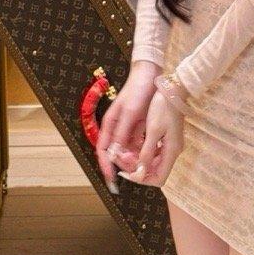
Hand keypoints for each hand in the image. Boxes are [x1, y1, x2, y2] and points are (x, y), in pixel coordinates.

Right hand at [96, 62, 157, 192]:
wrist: (150, 74)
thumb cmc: (137, 91)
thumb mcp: (130, 113)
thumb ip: (122, 133)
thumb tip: (114, 154)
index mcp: (109, 125)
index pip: (102, 150)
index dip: (105, 166)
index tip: (111, 180)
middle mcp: (116, 128)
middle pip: (115, 153)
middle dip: (123, 164)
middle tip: (135, 171)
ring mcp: (127, 127)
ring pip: (127, 150)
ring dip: (133, 159)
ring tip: (143, 165)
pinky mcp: (138, 126)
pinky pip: (137, 143)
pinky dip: (141, 150)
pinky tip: (149, 155)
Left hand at [117, 89, 184, 188]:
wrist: (173, 89)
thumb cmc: (163, 107)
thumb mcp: (153, 130)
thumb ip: (147, 153)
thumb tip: (140, 174)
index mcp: (172, 151)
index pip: (158, 179)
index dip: (141, 179)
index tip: (126, 172)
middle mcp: (173, 152)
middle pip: (154, 171)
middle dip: (136, 168)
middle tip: (121, 158)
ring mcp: (170, 145)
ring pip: (153, 162)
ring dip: (138, 160)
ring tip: (124, 152)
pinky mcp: (167, 138)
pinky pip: (154, 152)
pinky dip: (142, 151)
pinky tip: (132, 145)